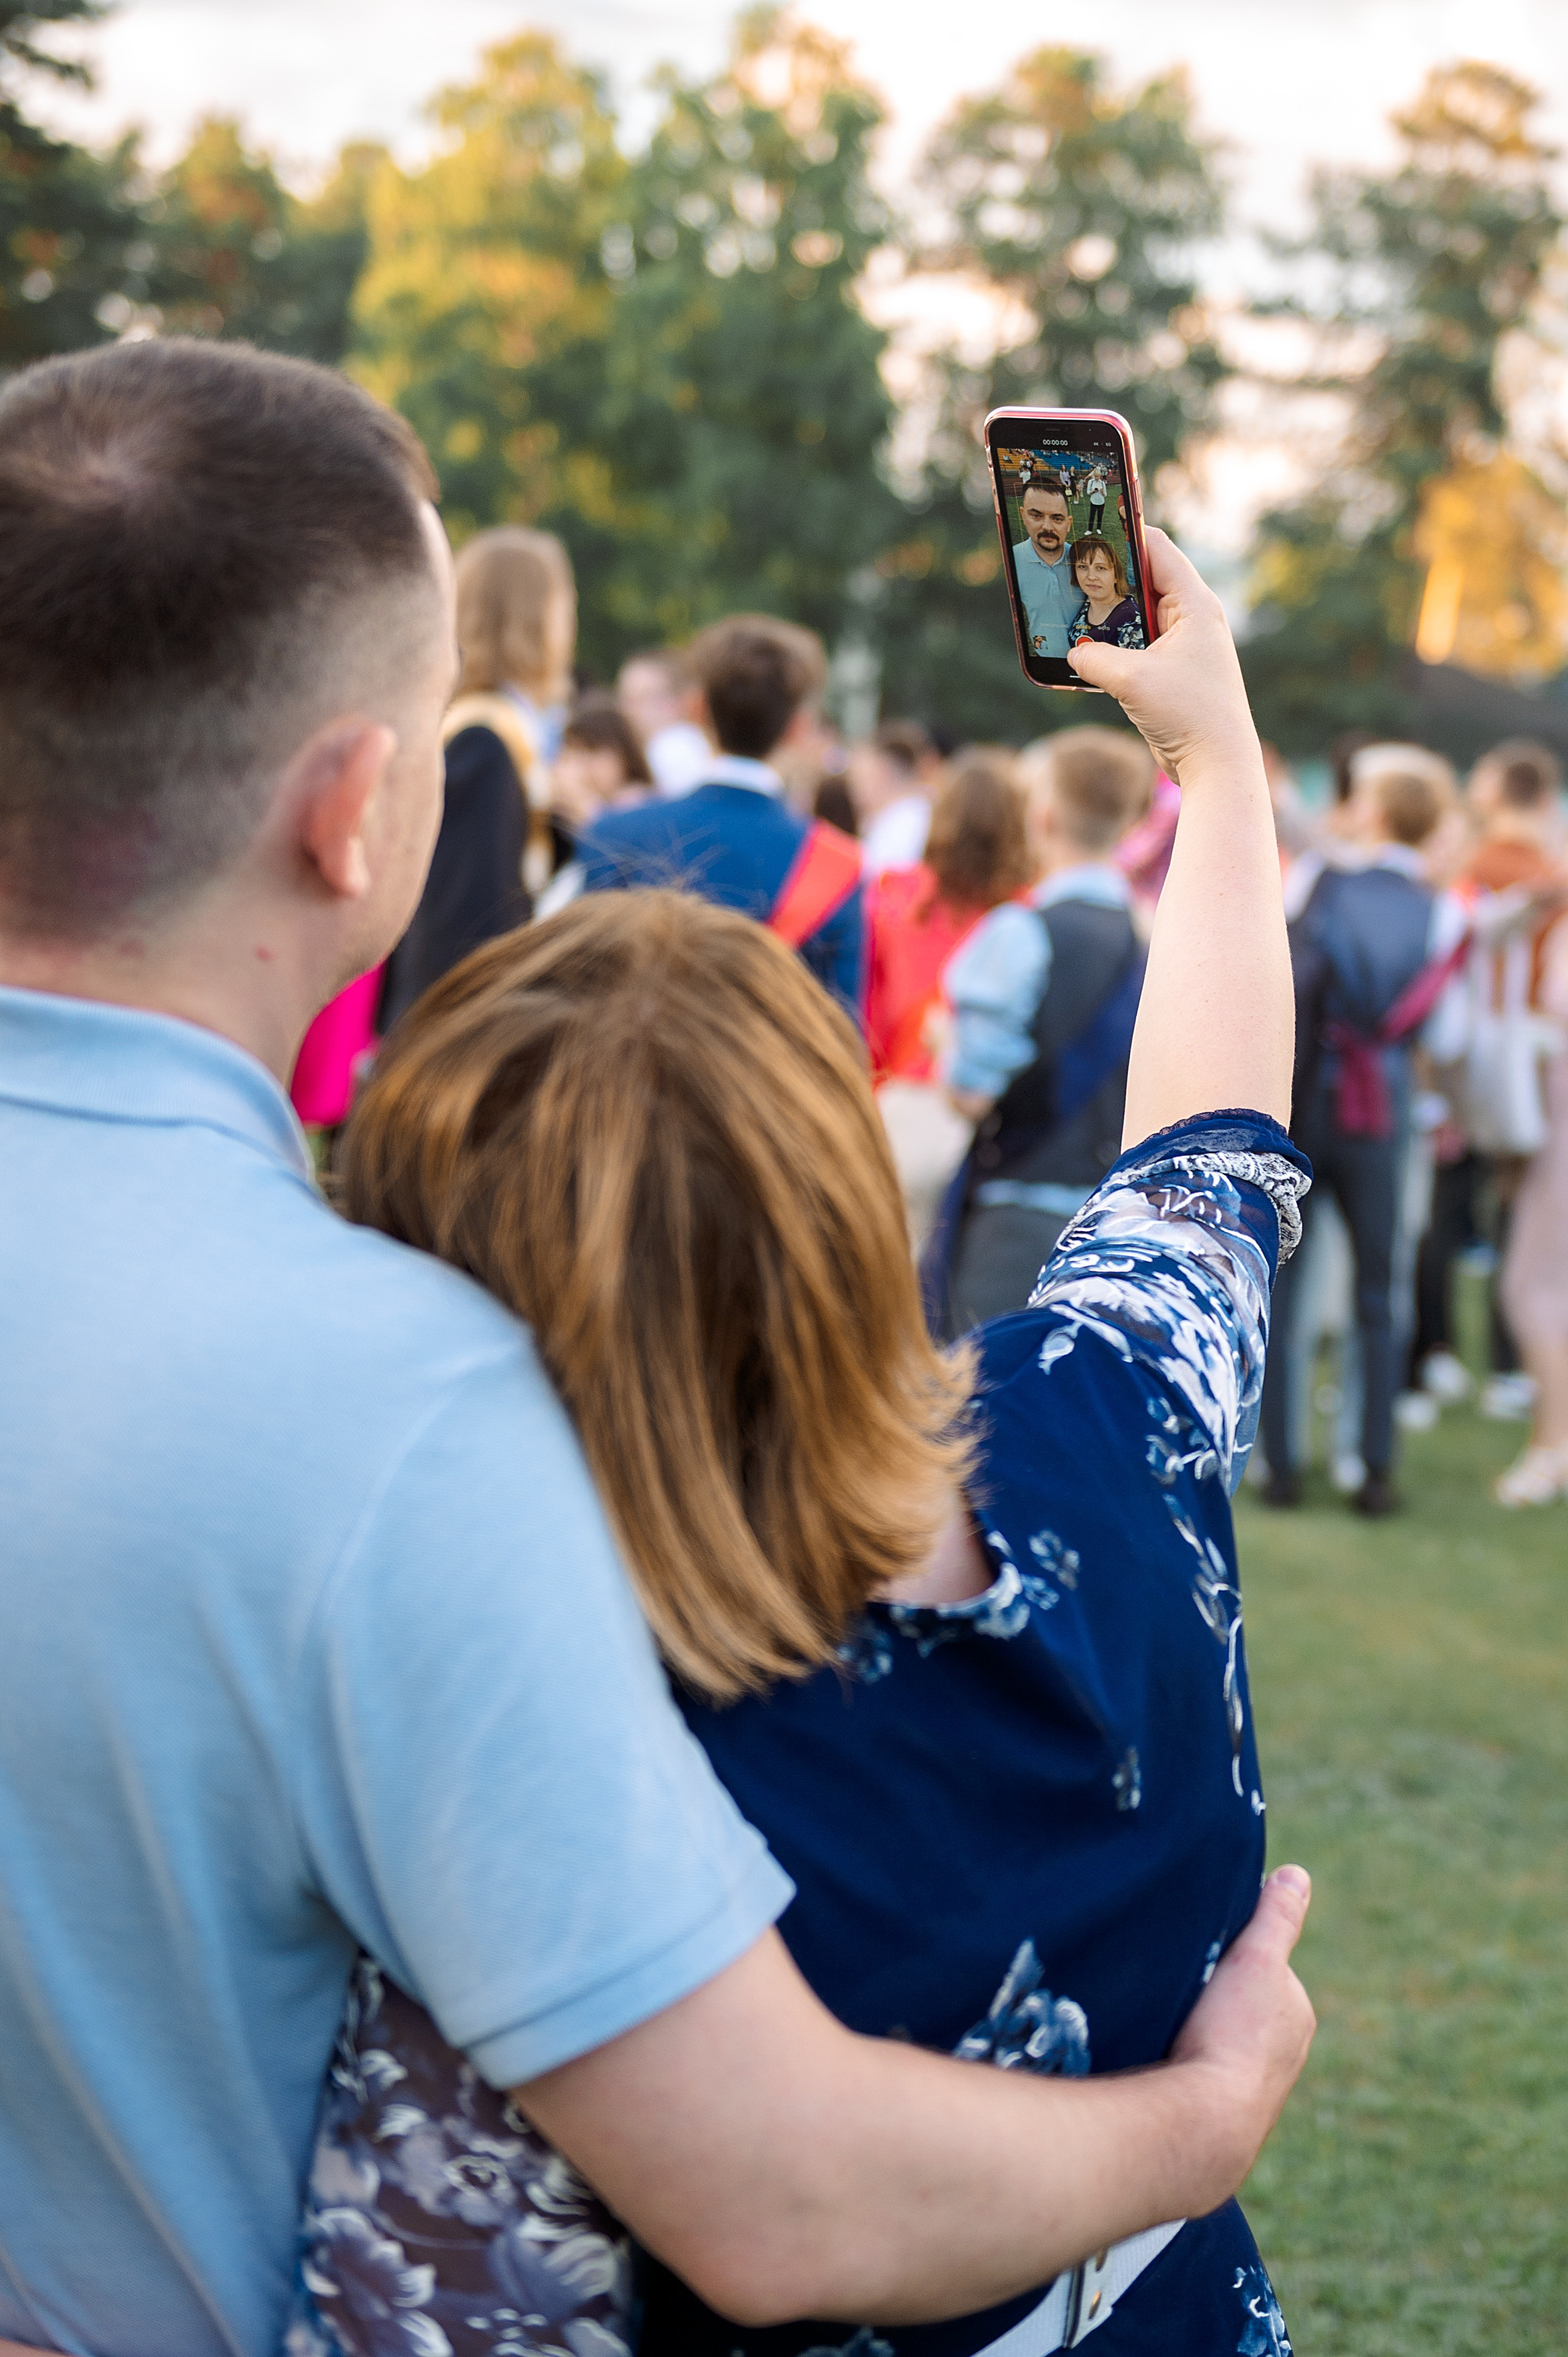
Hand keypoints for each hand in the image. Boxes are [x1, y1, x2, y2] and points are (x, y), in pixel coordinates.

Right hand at [1066, 528, 1258, 786]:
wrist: (1217, 765)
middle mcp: (1191, 619)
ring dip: (1106, 619)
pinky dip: (1112, 648)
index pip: (1157, 549)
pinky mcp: (1171, 673)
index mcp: (1194, 604)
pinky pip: (1135, 648)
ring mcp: (1182, 646)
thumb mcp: (1131, 679)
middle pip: (1142, 581)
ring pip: (1136, 617)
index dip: (1123, 535)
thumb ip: (1094, 657)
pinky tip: (1085, 653)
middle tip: (1069, 573)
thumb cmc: (1188, 714)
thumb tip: (1074, 651)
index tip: (1089, 529)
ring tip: (1071, 612)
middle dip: (1107, 579)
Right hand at [1168, 1865, 1316, 2192]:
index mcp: (1298, 2015)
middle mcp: (1288, 2056)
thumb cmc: (1233, 2034)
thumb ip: (1277, 1917)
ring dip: (1204, 2033)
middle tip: (1180, 1987)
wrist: (1206, 2123)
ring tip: (1169, 2023)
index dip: (1233, 1955)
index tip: (1202, 1951)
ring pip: (1225, 2043)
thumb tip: (1298, 1874)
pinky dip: (1193, 2064)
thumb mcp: (1256, 1959)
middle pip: (1245, 2008)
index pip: (1265, 1968)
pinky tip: (1169, 2060)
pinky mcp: (1229, 2119)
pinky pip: (1209, 2076)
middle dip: (1218, 1998)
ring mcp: (1259, 2091)